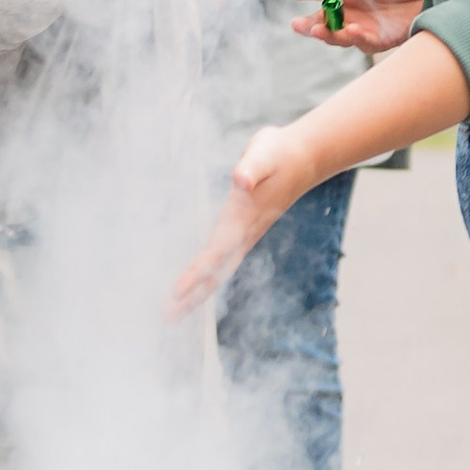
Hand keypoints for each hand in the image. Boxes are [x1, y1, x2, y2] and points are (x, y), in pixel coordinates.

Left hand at [170, 122, 316, 313]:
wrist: (302, 158)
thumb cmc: (277, 153)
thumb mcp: (264, 152)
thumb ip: (252, 167)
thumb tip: (241, 180)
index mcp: (244, 217)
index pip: (218, 250)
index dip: (198, 271)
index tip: (177, 290)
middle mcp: (245, 232)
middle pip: (218, 271)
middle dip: (193, 295)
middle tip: (166, 317)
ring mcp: (246, 235)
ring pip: (220, 270)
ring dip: (197, 292)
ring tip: (172, 312)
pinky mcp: (244, 231)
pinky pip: (221, 261)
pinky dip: (206, 277)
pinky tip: (194, 286)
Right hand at [293, 0, 425, 52]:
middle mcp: (350, 10)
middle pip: (321, 21)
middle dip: (307, 25)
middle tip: (298, 24)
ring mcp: (363, 26)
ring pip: (337, 37)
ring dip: (327, 35)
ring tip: (319, 29)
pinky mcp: (379, 40)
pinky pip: (363, 44)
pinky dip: (356, 38)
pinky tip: (354, 30)